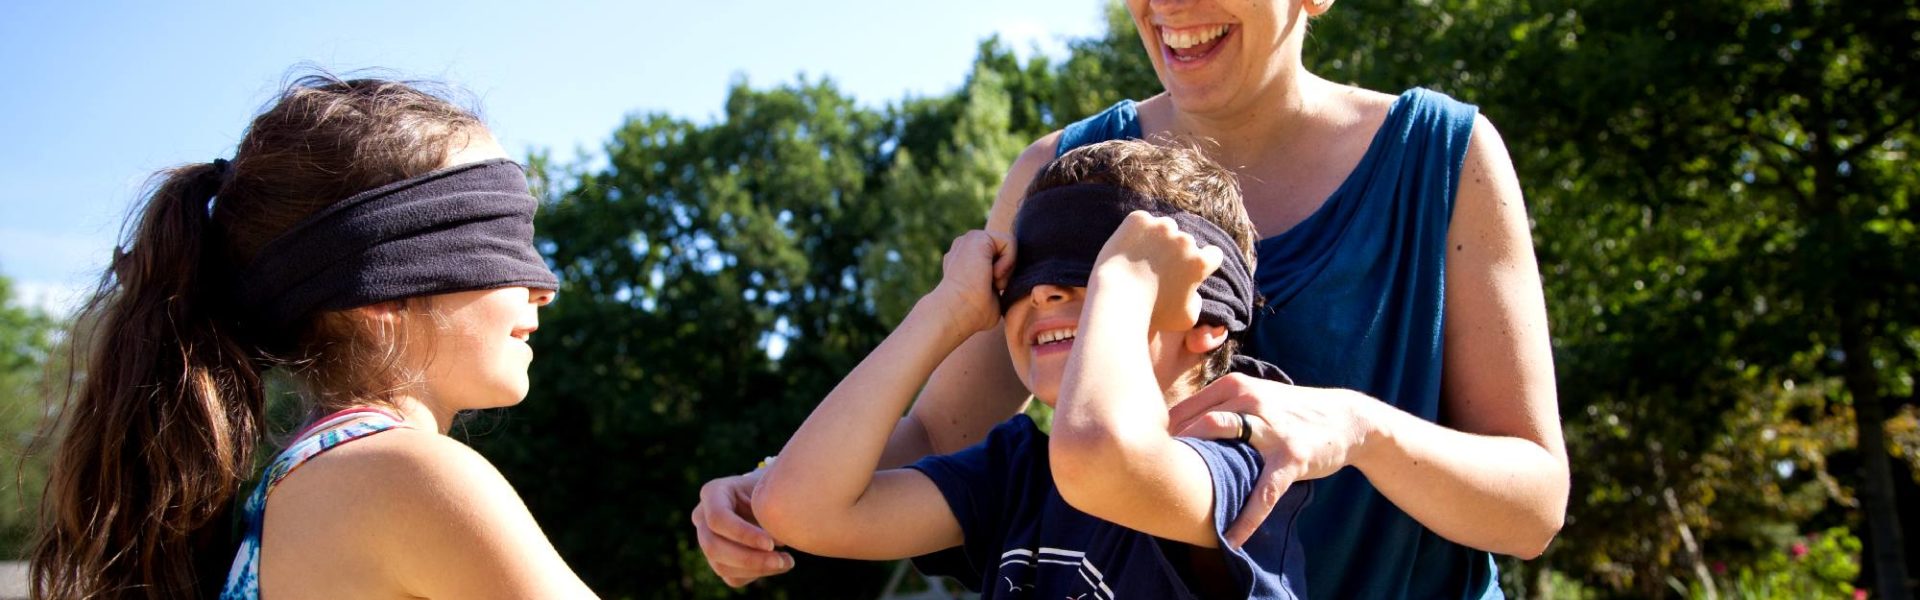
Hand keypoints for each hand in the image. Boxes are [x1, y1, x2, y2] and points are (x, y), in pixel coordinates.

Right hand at [692, 471, 793, 586]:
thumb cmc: (770, 489)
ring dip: (757, 569)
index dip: (742, 534)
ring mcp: (707, 540)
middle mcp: (702, 517)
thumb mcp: (769, 490)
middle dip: (749, 559)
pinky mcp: (718, 560)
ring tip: (787, 561)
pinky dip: (757, 574)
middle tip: (782, 559)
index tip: (771, 544)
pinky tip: (778, 565)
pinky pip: (732, 577)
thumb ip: (769, 510)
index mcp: (713, 492)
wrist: (767, 496)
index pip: (717, 518)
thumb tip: (779, 539)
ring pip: (721, 566)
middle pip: (713, 547)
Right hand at [931, 230, 1015, 333]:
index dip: (1004, 277)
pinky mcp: (976, 236)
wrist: (956, 312)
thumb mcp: (991, 296)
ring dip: (1006, 269)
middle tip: (989, 286)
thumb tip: (1011, 288)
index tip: (988, 290)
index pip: (1000, 258)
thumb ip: (999, 283)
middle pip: (1006, 251)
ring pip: (1009, 246)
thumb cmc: (972, 314)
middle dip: (1006, 271)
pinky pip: (1010, 242)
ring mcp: (968, 239)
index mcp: (966, 259)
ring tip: (988, 281)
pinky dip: (1007, 262)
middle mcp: (965, 246)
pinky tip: (991, 274)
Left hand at [1092, 211, 1222, 330]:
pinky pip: (1141, 222)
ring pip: (1165, 227)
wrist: (1116, 297)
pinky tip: (1127, 248)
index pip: (1213, 254)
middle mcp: (1185, 240)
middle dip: (1176, 251)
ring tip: (1141, 257)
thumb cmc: (1152, 313)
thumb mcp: (1186, 318)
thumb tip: (1194, 290)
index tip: (1190, 268)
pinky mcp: (1139, 219)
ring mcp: (1161, 226)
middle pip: (1186, 241)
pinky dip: (1136, 232)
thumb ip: (1197, 301)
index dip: (1203, 262)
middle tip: (1158, 268)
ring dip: (1158, 238)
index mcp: (1200, 262)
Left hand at [1167, 374, 1374, 546]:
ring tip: (1177, 502)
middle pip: (1197, 423)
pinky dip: (1248, 516)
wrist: (1346, 419)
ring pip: (1224, 445)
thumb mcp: (1255, 397)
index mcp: (1235, 387)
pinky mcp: (1291, 457)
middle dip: (1172, 451)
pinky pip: (1264, 491)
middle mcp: (1250, 401)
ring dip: (1199, 474)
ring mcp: (1272, 429)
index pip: (1184, 409)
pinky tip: (1232, 537)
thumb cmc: (1291, 411)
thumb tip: (1172, 428)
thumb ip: (1219, 407)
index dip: (1160, 435)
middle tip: (1149, 479)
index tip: (1143, 457)